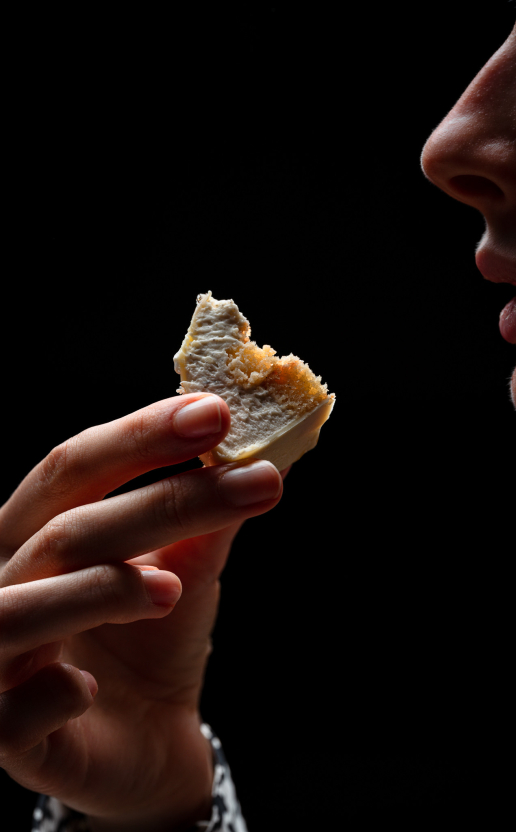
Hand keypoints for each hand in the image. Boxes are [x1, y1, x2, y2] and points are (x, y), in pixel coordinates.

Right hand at [0, 393, 282, 830]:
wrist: (146, 739)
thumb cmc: (155, 638)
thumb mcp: (187, 569)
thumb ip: (208, 518)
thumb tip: (265, 452)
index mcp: (39, 531)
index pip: (75, 468)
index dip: (141, 437)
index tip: (217, 415)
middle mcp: (5, 584)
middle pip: (64, 530)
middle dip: (157, 502)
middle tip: (249, 480)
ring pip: (19, 613)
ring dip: (98, 591)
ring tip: (171, 588)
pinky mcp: (5, 735)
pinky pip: (11, 714)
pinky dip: (50, 693)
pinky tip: (86, 688)